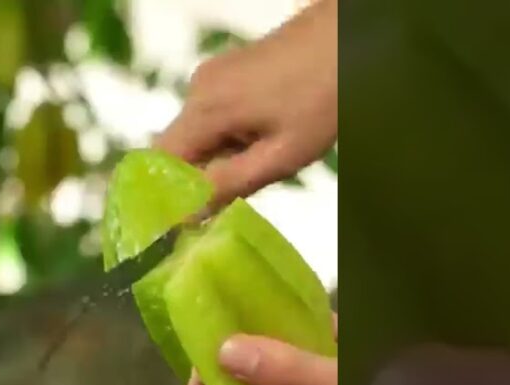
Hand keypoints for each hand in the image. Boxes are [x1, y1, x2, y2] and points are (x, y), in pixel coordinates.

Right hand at [154, 0, 337, 206]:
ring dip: (221, 155)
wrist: (348, 38)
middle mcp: (197, 88)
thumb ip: (230, 185)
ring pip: (199, 132)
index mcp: (204, 109)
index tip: (184, 221)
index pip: (160, 162)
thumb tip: (187, 216)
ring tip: (267, 155)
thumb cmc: (323, 99)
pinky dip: (231, 134)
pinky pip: (214, 113)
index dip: (168, 194)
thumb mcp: (282, 155)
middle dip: (201, 176)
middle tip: (239, 192)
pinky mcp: (227, 70)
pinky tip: (268, 134)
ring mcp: (211, 75)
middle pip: (179, 147)